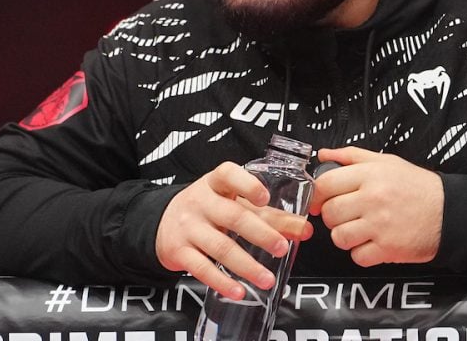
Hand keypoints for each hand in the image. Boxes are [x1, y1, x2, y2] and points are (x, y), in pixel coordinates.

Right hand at [155, 162, 312, 299]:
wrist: (161, 222)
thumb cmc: (208, 209)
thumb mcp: (233, 203)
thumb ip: (269, 215)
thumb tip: (305, 230)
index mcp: (215, 183)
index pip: (228, 175)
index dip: (247, 184)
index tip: (265, 198)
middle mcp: (200, 202)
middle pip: (232, 216)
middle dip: (260, 233)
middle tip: (282, 248)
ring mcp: (188, 227)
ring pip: (220, 246)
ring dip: (247, 265)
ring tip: (268, 279)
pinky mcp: (178, 251)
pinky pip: (201, 268)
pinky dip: (221, 282)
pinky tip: (239, 291)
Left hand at [308, 147, 443, 266]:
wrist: (450, 212)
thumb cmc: (418, 187)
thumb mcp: (387, 162)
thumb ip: (352, 156)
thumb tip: (323, 155)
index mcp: (371, 175)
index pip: (326, 184)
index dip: (317, 194)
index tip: (319, 200)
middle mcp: (373, 199)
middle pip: (329, 213)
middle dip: (333, 216)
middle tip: (346, 215)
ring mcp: (380, 226)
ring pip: (339, 237)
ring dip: (345, 236)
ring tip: (360, 229)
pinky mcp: (388, 249)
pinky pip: (357, 256)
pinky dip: (361, 253)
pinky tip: (373, 242)